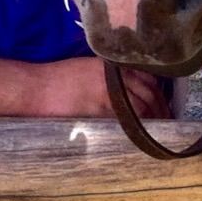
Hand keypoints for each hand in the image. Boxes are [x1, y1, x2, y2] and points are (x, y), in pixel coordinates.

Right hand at [30, 57, 167, 118]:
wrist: (35, 88)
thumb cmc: (57, 79)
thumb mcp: (87, 68)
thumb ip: (109, 77)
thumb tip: (127, 90)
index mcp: (112, 66)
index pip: (146, 78)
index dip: (159, 92)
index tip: (165, 104)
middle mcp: (113, 77)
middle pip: (148, 92)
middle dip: (161, 108)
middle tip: (167, 120)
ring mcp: (106, 93)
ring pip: (139, 106)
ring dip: (152, 119)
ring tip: (158, 130)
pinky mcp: (97, 110)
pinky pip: (123, 119)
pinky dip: (135, 126)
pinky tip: (140, 134)